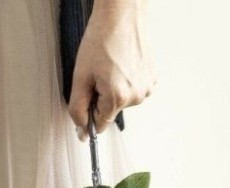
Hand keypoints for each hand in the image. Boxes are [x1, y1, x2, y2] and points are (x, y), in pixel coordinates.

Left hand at [68, 0, 157, 139]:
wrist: (121, 14)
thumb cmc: (101, 38)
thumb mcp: (80, 77)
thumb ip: (78, 108)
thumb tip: (81, 129)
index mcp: (118, 97)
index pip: (99, 125)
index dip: (89, 114)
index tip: (87, 97)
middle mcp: (136, 96)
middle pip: (111, 112)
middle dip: (101, 98)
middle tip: (98, 73)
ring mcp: (146, 87)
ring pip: (122, 101)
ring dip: (113, 89)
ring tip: (111, 66)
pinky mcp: (152, 78)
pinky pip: (133, 90)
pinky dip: (125, 81)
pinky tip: (122, 64)